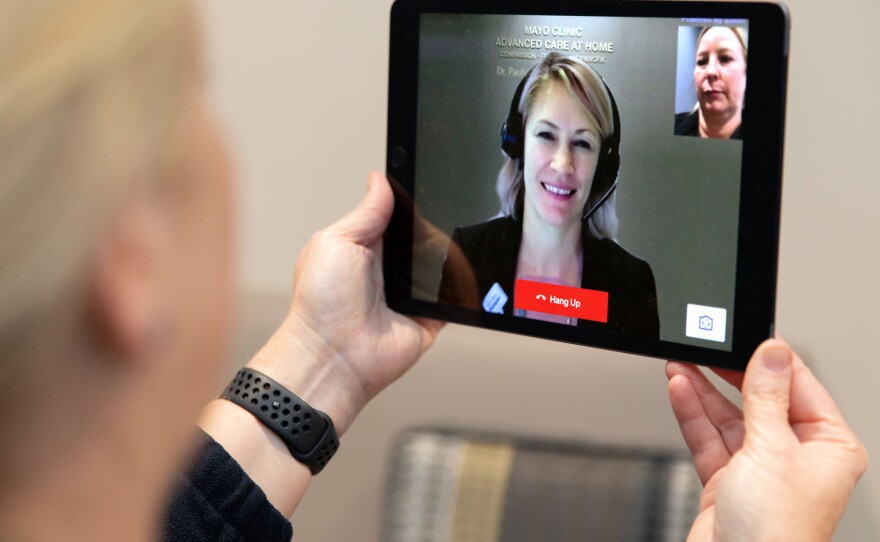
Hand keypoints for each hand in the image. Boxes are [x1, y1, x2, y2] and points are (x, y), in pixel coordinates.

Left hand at [248, 172, 442, 434]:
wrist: (334, 357)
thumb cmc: (321, 304)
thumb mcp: (336, 242)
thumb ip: (365, 212)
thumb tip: (380, 179)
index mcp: (366, 245)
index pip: (398, 214)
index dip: (413, 200)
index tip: (433, 181)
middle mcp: (390, 267)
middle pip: (426, 236)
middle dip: (437, 226)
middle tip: (450, 214)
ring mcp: (411, 293)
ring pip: (444, 263)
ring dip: (451, 255)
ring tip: (458, 244)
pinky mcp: (430, 316)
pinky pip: (456, 296)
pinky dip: (464, 286)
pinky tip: (468, 273)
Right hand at [666, 339, 867, 541]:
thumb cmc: (774, 534)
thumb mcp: (771, 450)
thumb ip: (767, 396)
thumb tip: (773, 351)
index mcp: (829, 447)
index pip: (800, 386)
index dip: (771, 360)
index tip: (745, 335)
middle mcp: (797, 457)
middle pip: (761, 400)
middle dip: (729, 375)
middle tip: (706, 347)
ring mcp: (760, 469)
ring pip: (730, 417)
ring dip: (704, 391)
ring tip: (681, 364)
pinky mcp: (728, 481)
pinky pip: (710, 438)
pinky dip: (693, 415)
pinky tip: (681, 391)